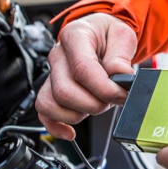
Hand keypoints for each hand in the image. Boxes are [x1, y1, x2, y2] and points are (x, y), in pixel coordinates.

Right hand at [35, 13, 136, 139]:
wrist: (102, 36)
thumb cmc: (109, 36)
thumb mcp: (123, 36)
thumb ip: (121, 56)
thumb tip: (121, 74)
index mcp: (75, 36)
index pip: (82, 69)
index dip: (103, 88)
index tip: (121, 94)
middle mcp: (58, 55)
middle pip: (65, 91)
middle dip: (94, 103)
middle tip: (112, 100)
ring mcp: (51, 74)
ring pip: (52, 104)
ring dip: (79, 113)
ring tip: (98, 103)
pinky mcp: (50, 90)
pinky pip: (44, 113)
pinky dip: (56, 126)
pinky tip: (71, 132)